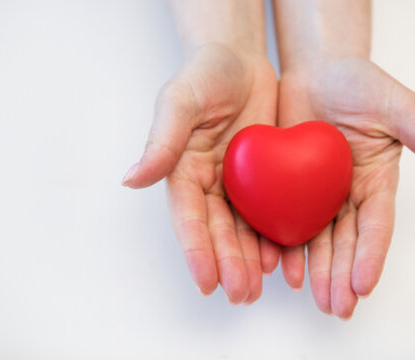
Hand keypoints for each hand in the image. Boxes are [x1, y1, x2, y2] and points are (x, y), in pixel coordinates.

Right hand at [122, 44, 280, 303]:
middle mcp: (206, 183)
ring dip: (248, 261)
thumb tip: (132, 179)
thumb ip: (161, 142)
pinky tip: (282, 259)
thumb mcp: (180, 101)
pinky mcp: (264, 178)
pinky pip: (268, 212)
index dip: (197, 251)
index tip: (206, 281)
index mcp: (181, 170)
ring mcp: (236, 183)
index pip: (189, 218)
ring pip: (242, 230)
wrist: (242, 57)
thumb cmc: (204, 73)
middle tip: (241, 294)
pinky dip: (274, 237)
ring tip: (259, 288)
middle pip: (217, 232)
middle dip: (227, 265)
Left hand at [277, 57, 414, 318]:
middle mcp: (347, 193)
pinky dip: (280, 244)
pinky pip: (282, 218)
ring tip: (313, 299)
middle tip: (337, 307)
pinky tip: (275, 267)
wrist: (315, 68)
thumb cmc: (360, 81)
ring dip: (315, 271)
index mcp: (376, 181)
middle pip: (345, 242)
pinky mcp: (284, 185)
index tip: (364, 284)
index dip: (371, 254)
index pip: (375, 225)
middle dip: (341, 275)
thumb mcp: (398, 106)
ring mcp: (315, 192)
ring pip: (315, 238)